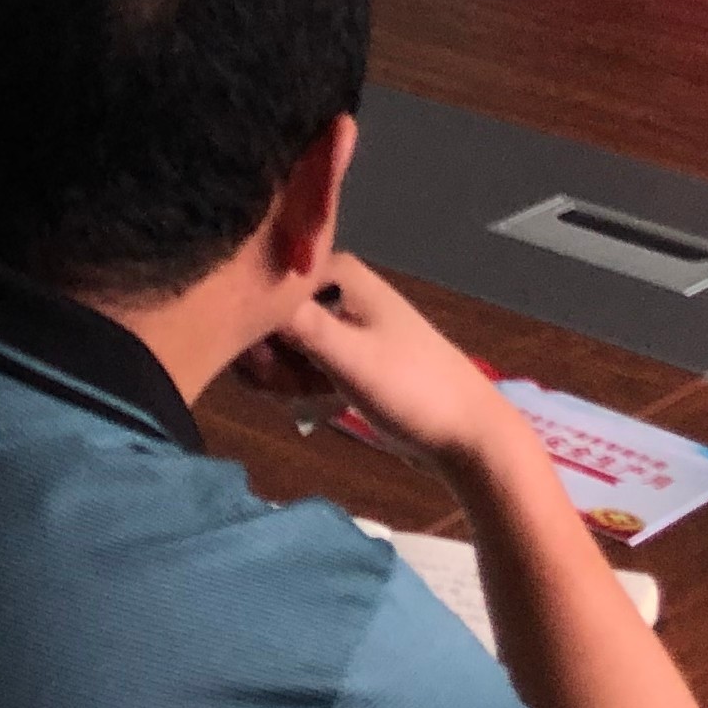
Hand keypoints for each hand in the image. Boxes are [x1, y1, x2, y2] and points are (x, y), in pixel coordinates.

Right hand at [233, 254, 524, 473]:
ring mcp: (338, 323)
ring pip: (277, 347)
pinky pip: (297, 366)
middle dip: (269, 361)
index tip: (264, 364)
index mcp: (335, 273)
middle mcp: (331, 289)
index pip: (261, 285)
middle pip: (264, 319)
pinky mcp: (342, 355)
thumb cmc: (413, 388)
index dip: (249, 326)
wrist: (467, 434)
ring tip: (312, 398)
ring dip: (282, 380)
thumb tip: (241, 289)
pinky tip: (318, 403)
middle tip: (294, 389)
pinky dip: (298, 388)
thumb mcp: (349, 356)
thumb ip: (295, 324)